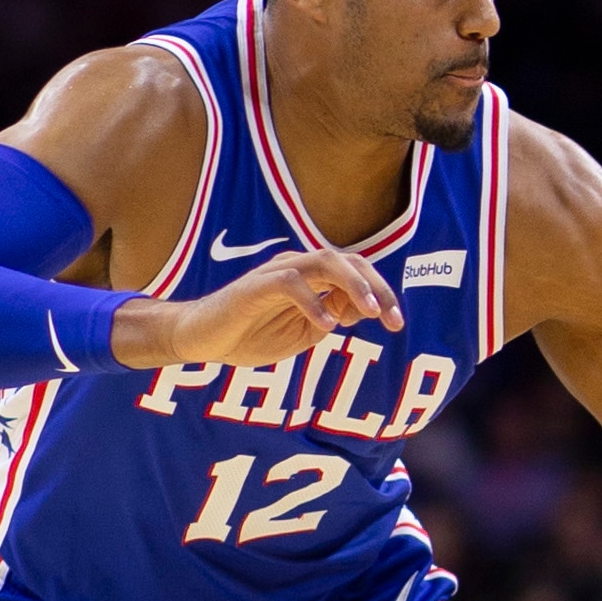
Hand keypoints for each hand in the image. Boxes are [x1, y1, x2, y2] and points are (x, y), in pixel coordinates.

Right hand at [113, 248, 404, 367]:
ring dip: (352, 285)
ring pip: (323, 261)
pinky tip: (326, 325)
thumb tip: (364, 308)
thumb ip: (335, 315)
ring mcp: (275, 273)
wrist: (204, 340)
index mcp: (313, 278)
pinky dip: (312, 300)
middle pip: (347, 260)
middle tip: (392, 320)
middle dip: (376, 288)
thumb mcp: (306, 332)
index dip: (382, 294)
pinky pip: (288, 281)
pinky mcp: (253, 286)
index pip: (357, 272)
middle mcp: (298, 267)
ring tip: (368, 312)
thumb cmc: (253, 334)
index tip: (397, 324)